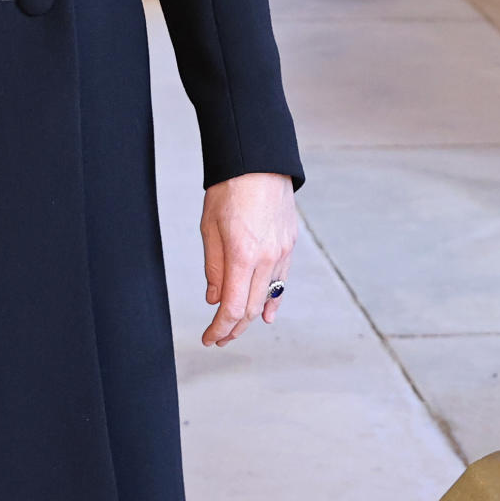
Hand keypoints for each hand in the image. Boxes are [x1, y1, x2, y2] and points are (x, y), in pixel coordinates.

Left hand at [200, 173, 295, 347]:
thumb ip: (213, 266)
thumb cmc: (229, 189)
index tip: (209, 339)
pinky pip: (282, 281)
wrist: (259, 161)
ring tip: (236, 329)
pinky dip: (273, 300)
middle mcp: (267, 259)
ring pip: (268, 298)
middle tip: (219, 338)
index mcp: (243, 255)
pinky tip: (267, 314)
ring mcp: (282, 253)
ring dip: (252, 317)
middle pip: (252, 308)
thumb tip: (214, 299)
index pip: (233, 307)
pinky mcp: (290, 245)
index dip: (220, 328)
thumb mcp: (209, 226)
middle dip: (234, 329)